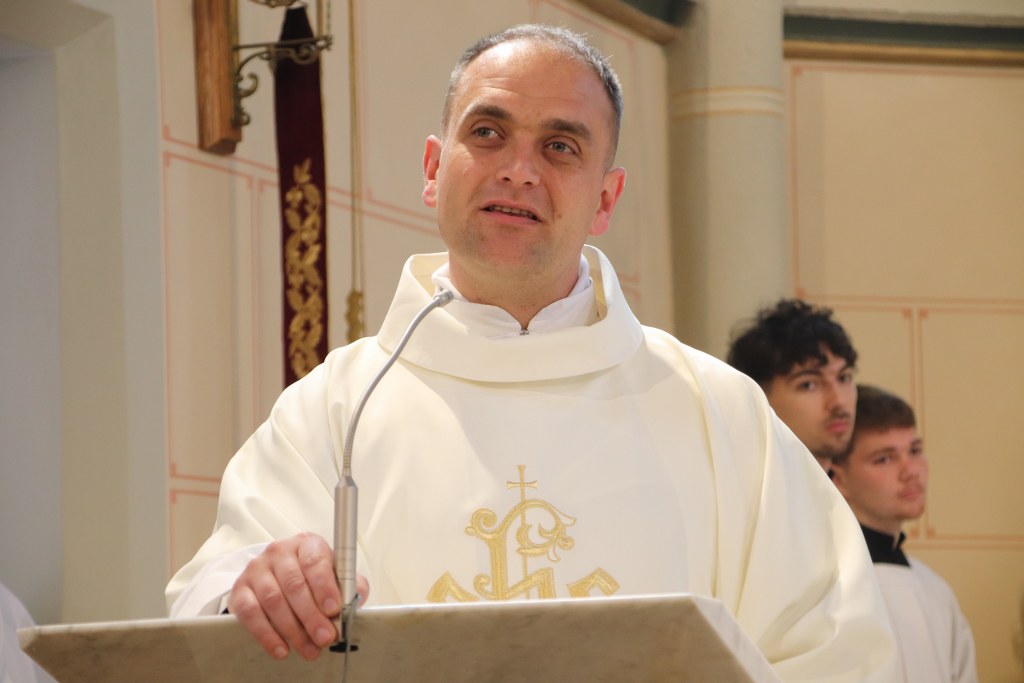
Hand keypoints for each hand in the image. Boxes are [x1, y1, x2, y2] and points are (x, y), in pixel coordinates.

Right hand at [226, 532, 369, 659]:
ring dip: (293, 629)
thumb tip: (357, 596)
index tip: (333, 609)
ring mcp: (257, 569)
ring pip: (274, 600)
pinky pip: (251, 613)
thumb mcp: (332, 574)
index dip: (324, 586)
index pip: (314, 561)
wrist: (275, 576)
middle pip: (294, 585)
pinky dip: (266, 634)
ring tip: (308, 648)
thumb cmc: (309, 576)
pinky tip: (281, 648)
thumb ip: (348, 584)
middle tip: (325, 637)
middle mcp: (279, 552)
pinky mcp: (240, 589)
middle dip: (312, 616)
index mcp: (306, 544)